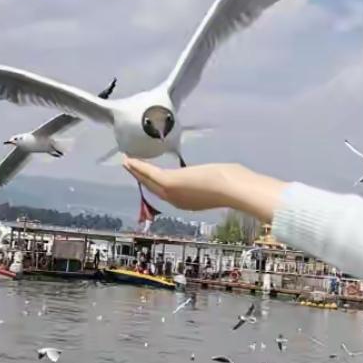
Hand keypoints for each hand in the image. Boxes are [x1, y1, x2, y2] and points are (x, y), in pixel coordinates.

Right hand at [122, 158, 286, 222]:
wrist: (236, 188)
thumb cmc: (235, 184)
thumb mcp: (220, 180)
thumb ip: (212, 178)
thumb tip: (220, 173)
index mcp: (189, 201)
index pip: (167, 191)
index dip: (155, 183)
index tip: (147, 176)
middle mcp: (177, 201)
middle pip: (153, 188)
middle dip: (141, 178)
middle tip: (130, 167)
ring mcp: (172, 193)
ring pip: (148, 181)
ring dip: (136, 171)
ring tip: (127, 162)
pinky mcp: (169, 182)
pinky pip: (148, 173)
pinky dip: (137, 166)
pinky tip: (129, 160)